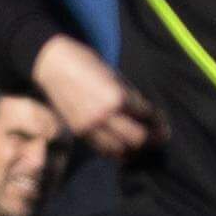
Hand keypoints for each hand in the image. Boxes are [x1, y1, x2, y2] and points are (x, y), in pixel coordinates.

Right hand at [32, 35, 164, 159]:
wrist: (52, 64)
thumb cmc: (87, 64)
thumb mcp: (116, 77)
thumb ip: (131, 97)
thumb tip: (146, 114)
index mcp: (117, 98)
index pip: (147, 116)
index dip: (159, 120)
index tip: (163, 121)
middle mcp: (103, 116)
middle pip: (138, 139)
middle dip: (153, 138)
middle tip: (161, 136)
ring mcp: (89, 127)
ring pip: (120, 150)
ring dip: (136, 149)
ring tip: (143, 144)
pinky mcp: (79, 132)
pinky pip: (102, 149)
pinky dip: (116, 151)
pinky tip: (125, 148)